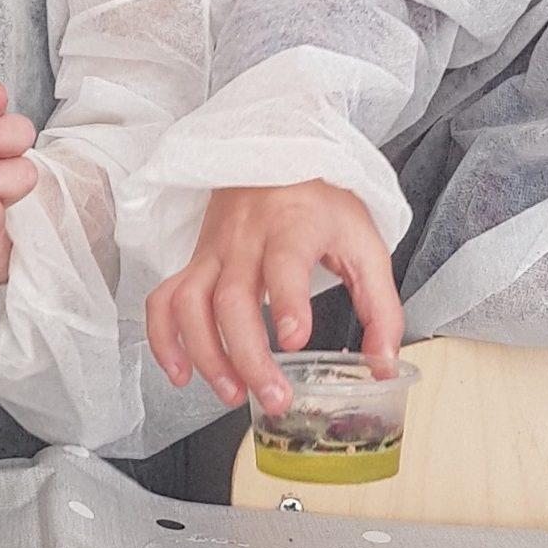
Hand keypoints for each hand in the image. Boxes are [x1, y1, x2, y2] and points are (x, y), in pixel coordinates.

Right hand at [145, 180, 402, 412]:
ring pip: (191, 303)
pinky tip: (182, 373)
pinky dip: (163, 339)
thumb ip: (380, 308)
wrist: (278, 151)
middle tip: (273, 397)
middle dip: (248, 356)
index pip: (284, 262)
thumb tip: (384, 366)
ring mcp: (213, 250)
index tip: (295, 339)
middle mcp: (246, 238)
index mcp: (295, 225)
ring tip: (232, 393)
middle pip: (232, 299)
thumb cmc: (323, 203)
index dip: (287, 301)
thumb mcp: (366, 245)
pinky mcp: (194, 260)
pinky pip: (164, 299)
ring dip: (206, 355)